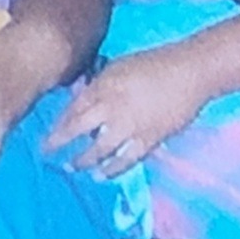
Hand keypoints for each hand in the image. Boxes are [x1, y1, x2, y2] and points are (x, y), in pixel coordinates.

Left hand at [43, 45, 207, 178]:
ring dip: (83, 161)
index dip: (58, 123)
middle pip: (77, 128)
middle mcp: (112, 106)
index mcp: (104, 85)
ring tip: (73, 167)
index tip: (48, 134)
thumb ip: (99, 83)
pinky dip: (112, 169)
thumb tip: (79, 98)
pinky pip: (125, 160)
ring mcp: (130, 125)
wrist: (192, 72)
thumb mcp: (120, 66)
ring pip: (98, 150)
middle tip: (48, 154)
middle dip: (59, 142)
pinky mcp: (148, 140)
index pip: (73, 108)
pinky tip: (102, 175)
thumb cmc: (157, 64)